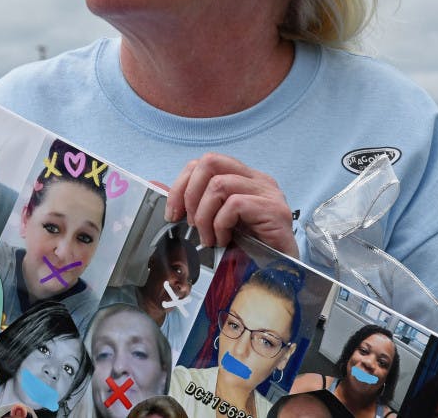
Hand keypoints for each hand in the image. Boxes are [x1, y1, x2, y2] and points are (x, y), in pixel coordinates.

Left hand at [164, 153, 297, 256]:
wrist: (279, 275)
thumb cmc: (248, 249)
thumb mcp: (214, 223)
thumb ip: (191, 204)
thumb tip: (157, 187)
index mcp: (244, 178)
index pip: (206, 162)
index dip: (182, 184)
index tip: (173, 213)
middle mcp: (258, 180)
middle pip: (211, 162)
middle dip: (190, 194)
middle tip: (191, 224)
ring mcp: (269, 193)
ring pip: (220, 185)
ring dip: (206, 216)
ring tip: (209, 239)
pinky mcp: (275, 211)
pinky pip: (235, 204)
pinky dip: (221, 224)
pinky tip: (224, 240)